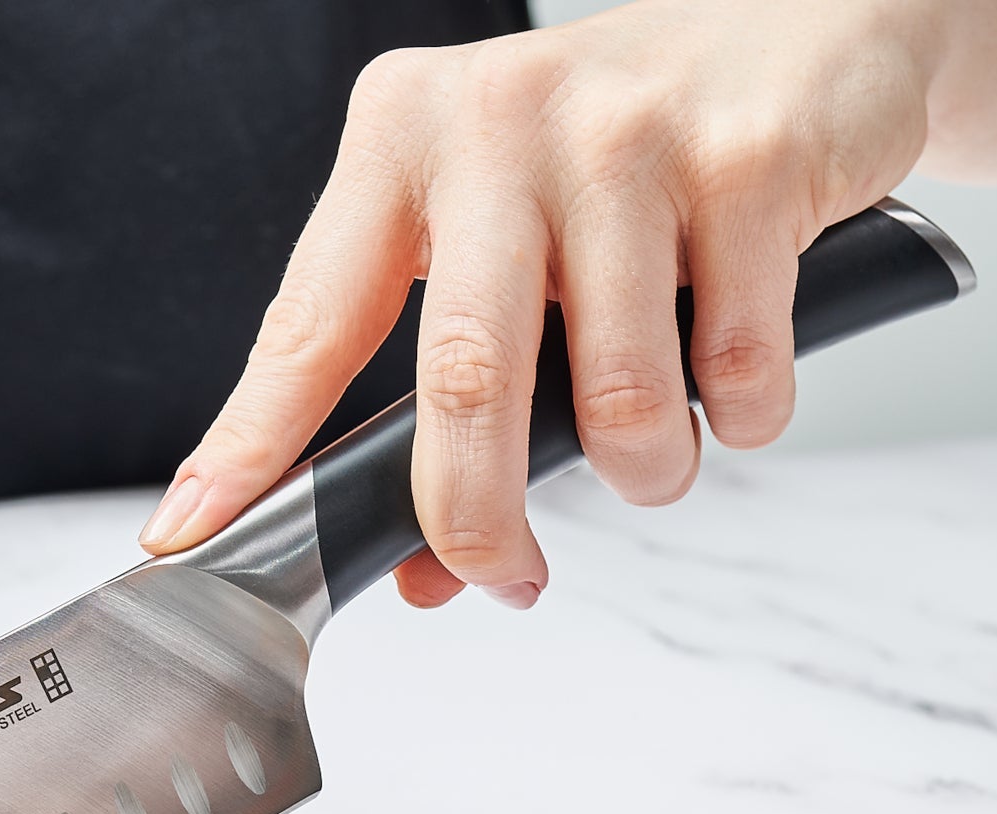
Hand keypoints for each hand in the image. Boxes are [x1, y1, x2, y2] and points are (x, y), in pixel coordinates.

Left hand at [139, 0, 945, 607]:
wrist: (805, 23)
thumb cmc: (620, 156)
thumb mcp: (502, 248)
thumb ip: (449, 400)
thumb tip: (427, 574)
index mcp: (402, 142)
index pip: (306, 327)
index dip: (247, 448)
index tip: (191, 533)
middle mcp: (498, 121)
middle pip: (463, 382)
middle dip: (477, 518)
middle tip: (501, 574)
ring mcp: (627, 131)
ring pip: (618, 396)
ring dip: (644, 472)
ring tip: (655, 451)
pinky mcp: (748, 157)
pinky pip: (735, 367)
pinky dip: (741, 416)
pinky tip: (735, 375)